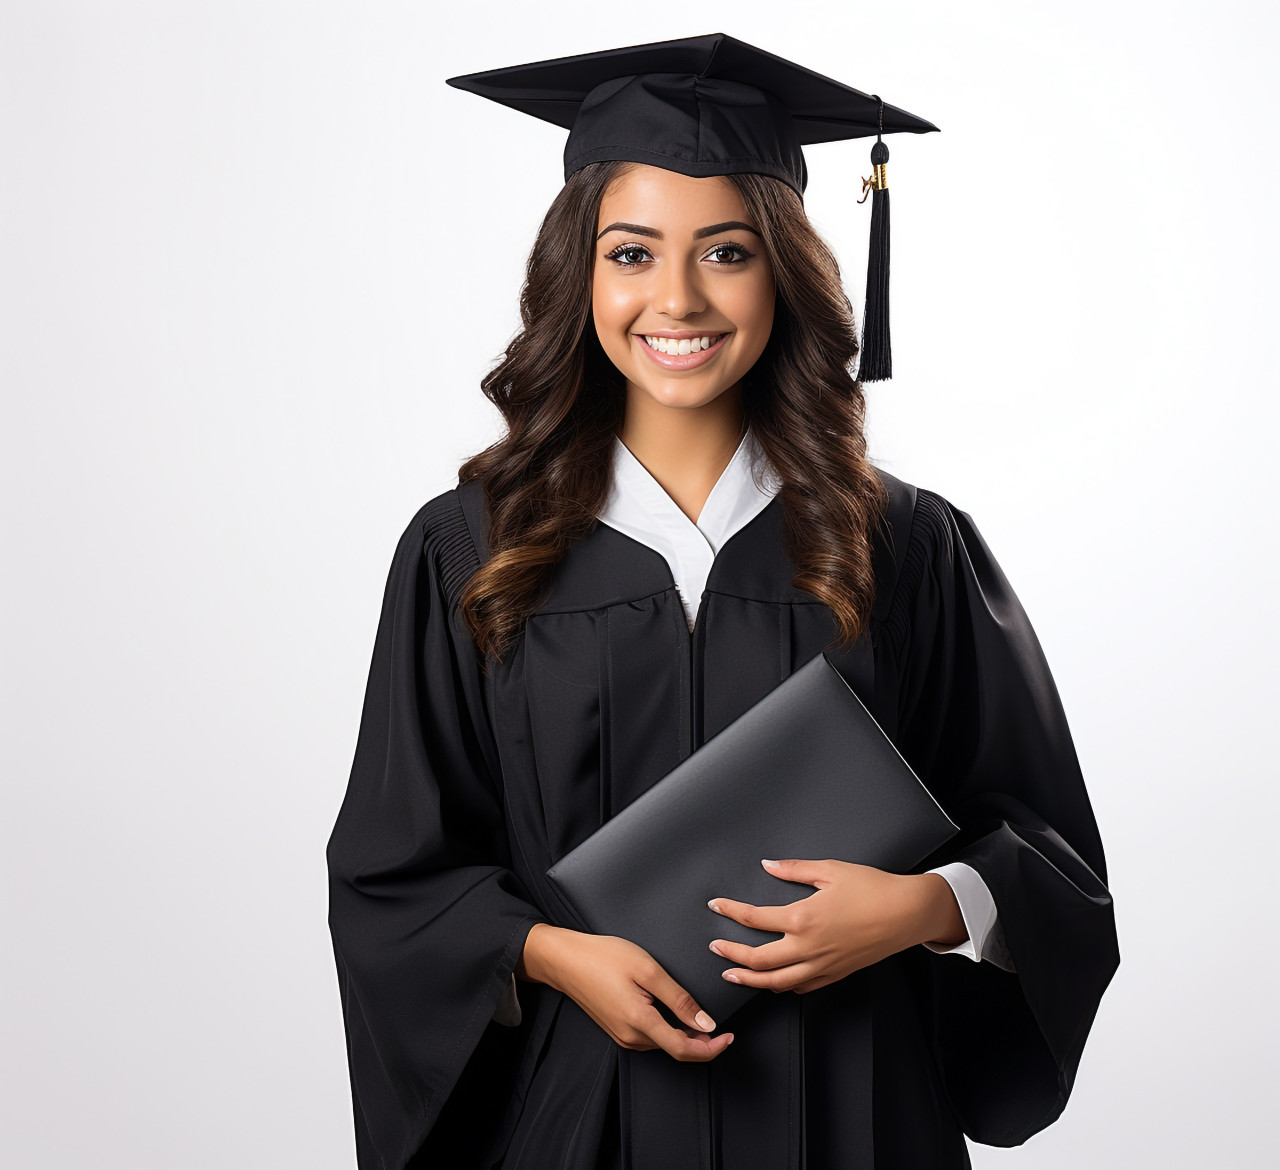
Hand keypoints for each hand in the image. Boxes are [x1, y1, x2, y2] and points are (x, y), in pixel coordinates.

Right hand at [519, 923, 734, 1061]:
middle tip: (722, 1027)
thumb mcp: (648, 970)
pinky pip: (650, 1038)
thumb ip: (679, 999)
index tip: (729, 1036)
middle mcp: (631, 1037)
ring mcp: (622, 1035)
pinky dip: (669, 1032)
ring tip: (702, 1018)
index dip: (712, 1048)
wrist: (565, 960)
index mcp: (640, 1022)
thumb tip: (706, 1024)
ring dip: (685, 1038)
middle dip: (702, 1044)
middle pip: (675, 1050)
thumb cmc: (603, 957)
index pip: (684, 1050)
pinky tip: (676, 1014)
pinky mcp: (617, 1030)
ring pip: (663, 1044)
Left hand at [706, 859, 964, 993]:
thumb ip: (794, 869)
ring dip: (750, 979)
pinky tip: (775, 983)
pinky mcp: (835, 974)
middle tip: (715, 949)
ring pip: (776, 982)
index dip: (730, 912)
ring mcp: (821, 965)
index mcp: (802, 918)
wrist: (907, 913)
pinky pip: (802, 987)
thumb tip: (769, 865)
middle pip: (757, 959)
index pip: (754, 918)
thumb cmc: (872, 889)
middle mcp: (808, 947)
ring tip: (733, 974)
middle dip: (731, 954)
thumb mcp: (830, 870)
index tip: (717, 907)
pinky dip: (782, 987)